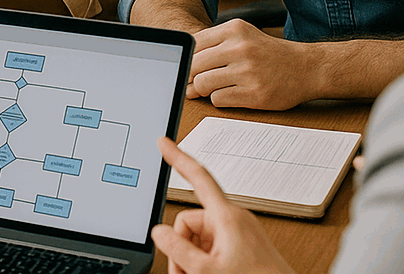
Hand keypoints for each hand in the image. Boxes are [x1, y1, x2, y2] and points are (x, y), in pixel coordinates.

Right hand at [151, 137, 293, 273]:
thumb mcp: (207, 269)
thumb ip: (177, 248)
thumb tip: (160, 231)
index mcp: (227, 216)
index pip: (197, 176)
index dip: (177, 157)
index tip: (164, 142)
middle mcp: (234, 219)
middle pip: (191, 221)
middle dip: (183, 247)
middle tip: (185, 271)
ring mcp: (240, 232)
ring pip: (199, 236)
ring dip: (193, 259)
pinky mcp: (244, 245)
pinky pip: (213, 244)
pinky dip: (205, 261)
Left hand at [187, 19, 313, 109]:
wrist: (307, 68)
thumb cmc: (269, 54)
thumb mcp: (243, 37)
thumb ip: (212, 47)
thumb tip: (184, 73)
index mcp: (234, 29)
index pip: (193, 44)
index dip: (188, 58)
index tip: (191, 67)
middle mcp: (240, 48)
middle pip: (194, 65)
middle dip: (192, 76)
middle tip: (198, 82)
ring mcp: (248, 71)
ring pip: (202, 84)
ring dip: (204, 89)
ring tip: (217, 87)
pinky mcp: (254, 94)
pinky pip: (218, 99)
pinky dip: (219, 99)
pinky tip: (232, 93)